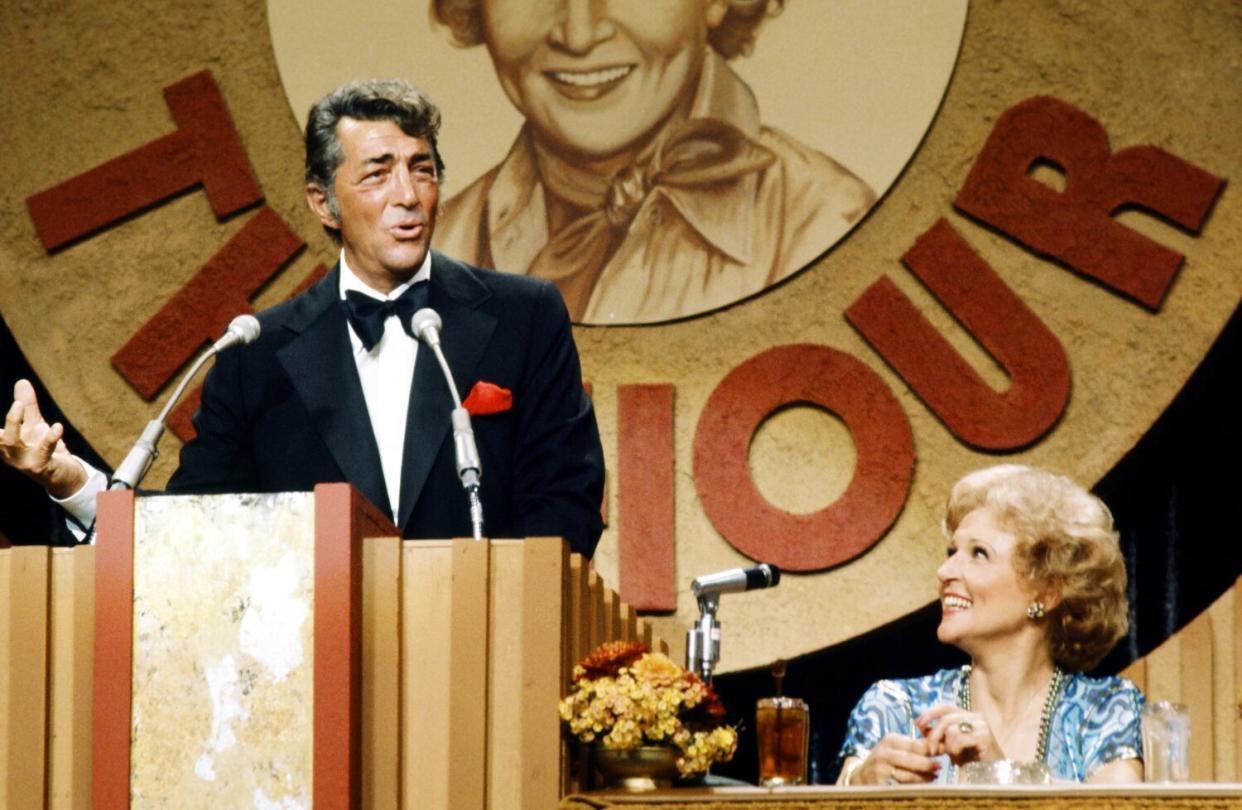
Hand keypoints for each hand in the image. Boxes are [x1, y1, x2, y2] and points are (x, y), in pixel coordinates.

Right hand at [1, 379, 86, 497]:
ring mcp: (23, 461)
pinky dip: (49, 437)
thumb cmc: (44, 450)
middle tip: (13, 401)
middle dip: (4, 419)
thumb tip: (21, 381)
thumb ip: (28, 405)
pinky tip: (57, 426)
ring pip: (12, 442)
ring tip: (20, 404)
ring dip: (14, 422)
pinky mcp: (40, 466)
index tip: (2, 413)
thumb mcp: (35, 425)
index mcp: (5, 442)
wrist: (64, 476)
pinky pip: (43, 451)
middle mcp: (10, 452)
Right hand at [848, 734, 940, 784]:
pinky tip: (923, 785)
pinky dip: (916, 787)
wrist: (863, 775)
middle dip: (928, 764)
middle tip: (939, 766)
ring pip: (908, 776)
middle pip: (912, 760)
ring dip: (924, 778)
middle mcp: (884, 754)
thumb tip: (941, 738)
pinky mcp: (881, 785)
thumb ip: (917, 742)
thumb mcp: (897, 745)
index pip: (915, 744)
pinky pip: (903, 787)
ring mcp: (881, 770)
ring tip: (934, 777)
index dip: (931, 748)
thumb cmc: (887, 758)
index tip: (943, 750)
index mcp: (890, 740)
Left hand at [917, 703, 1004, 764]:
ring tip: (954, 758)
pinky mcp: (985, 737)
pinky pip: (959, 740)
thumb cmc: (972, 760)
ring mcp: (982, 726)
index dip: (930, 713)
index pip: (946, 707)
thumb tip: (919, 724)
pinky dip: (955, 752)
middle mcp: (977, 717)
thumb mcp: (951, 745)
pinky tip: (960, 760)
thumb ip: (938, 735)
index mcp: (969, 715)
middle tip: (931, 751)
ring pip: (951, 730)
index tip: (918, 723)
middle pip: (945, 719)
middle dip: (934, 736)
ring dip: (947, 747)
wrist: (993, 774)